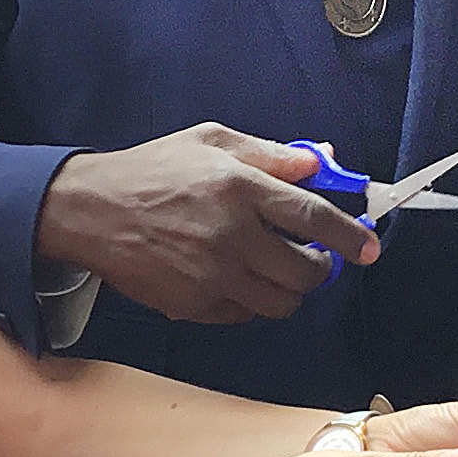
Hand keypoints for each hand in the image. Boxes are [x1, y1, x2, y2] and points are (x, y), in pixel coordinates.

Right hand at [35, 124, 376, 325]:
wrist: (89, 210)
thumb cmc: (151, 171)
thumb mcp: (211, 141)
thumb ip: (270, 152)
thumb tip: (319, 161)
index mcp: (239, 187)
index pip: (315, 219)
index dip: (351, 236)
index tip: (368, 247)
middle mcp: (230, 235)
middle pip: (305, 271)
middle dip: (322, 269)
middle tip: (318, 259)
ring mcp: (211, 275)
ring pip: (279, 302)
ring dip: (290, 290)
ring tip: (279, 271)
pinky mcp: (192, 304)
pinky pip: (244, 315)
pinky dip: (252, 302)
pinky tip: (239, 279)